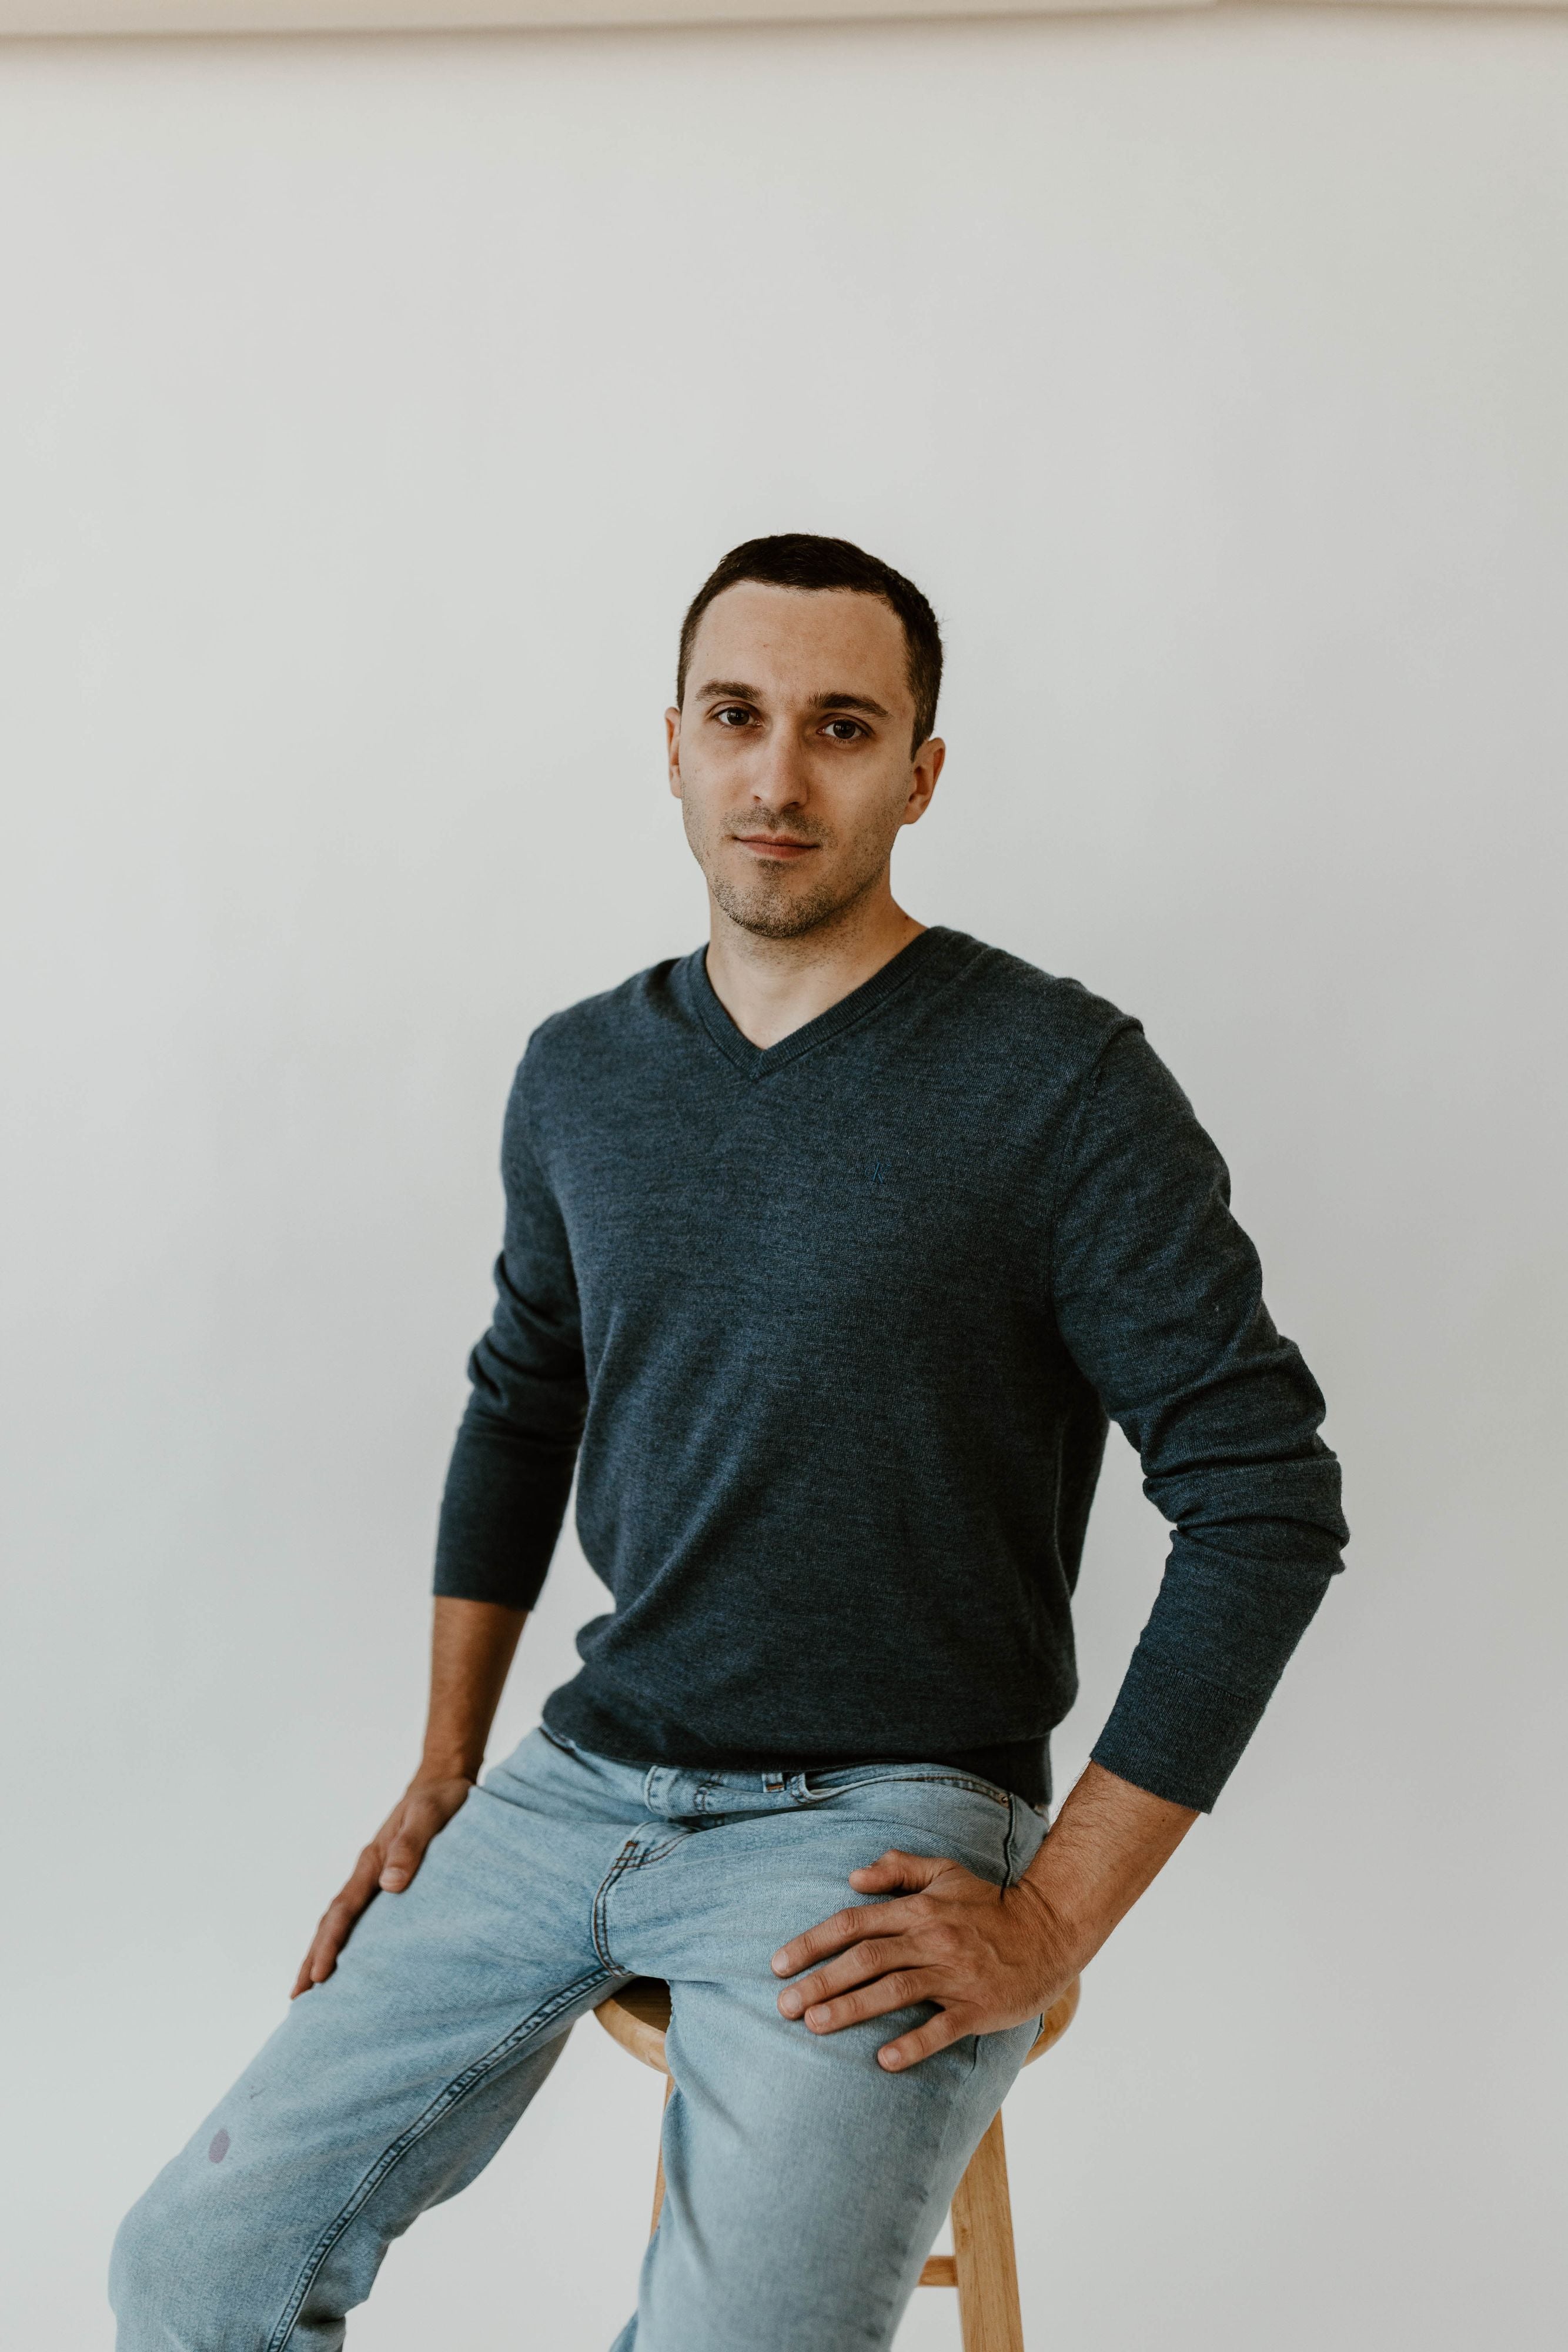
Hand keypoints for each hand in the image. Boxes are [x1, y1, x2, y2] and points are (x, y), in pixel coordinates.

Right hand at [290, 1772, 474, 1997]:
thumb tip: (391, 1886)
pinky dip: (346, 1938)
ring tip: (309, 1989)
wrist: (444, 1778)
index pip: (344, 1911)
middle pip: (332, 1922)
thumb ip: (411, 1847)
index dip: (329, 1945)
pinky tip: (350, 1959)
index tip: (317, 1977)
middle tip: (296, 1998)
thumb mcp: (429, 1817)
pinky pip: (360, 1915)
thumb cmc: (441, 1798)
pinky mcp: (387, 1879)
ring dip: (323, 1952)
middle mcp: (367, 1872)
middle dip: (312, 1958)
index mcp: (372, 1862)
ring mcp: (374, 1876)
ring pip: (342, 1921)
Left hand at [771, 1848, 1074, 2071]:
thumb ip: (899, 1868)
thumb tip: (853, 1876)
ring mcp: (955, 1975)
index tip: (778, 1964)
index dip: (812, 1943)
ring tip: (815, 2024)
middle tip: (784, 2005)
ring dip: (851, 2008)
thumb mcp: (945, 1872)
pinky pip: (942, 2028)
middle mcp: (931, 1939)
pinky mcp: (978, 2007)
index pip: (853, 1923)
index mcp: (919, 1909)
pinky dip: (913, 2044)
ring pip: (894, 1990)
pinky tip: (883, 2060)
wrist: (1048, 1931)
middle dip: (820, 1981)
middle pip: (866, 1958)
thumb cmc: (989, 1905)